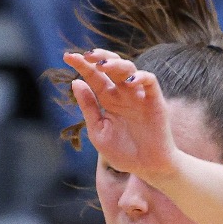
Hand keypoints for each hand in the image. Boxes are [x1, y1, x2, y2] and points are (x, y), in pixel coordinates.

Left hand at [65, 48, 181, 181]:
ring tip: (102, 65)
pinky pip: (150, 81)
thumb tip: (75, 82)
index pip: (94, 77)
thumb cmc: (123, 152)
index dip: (82, 65)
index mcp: (108, 100)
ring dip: (116, 64)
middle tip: (86, 55)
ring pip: (129, 69)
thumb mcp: (98, 130)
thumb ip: (88, 107)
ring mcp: (139, 96)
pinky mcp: (155, 101)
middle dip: (99, 57)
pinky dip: (141, 77)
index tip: (67, 56)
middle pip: (111, 67)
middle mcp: (123, 94)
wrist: (147, 168)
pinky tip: (129, 81)